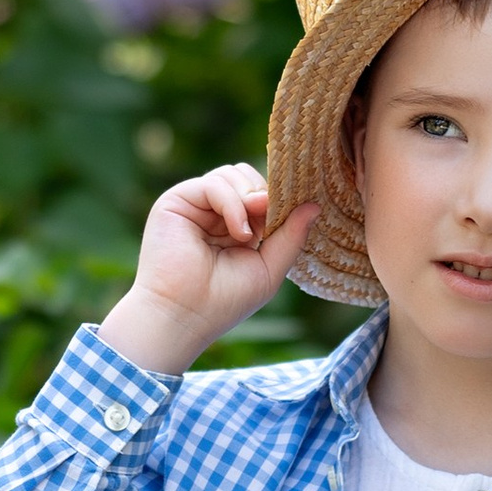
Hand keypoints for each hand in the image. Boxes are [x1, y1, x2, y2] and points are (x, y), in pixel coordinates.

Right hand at [97, 165, 318, 376]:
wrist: (183, 316)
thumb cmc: (224, 302)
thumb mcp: (268, 268)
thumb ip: (291, 237)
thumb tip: (314, 205)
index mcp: (233, 227)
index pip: (259, 192)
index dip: (276, 199)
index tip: (289, 215)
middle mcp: (212, 213)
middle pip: (246, 176)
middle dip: (264, 196)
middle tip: (267, 226)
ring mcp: (194, 205)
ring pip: (231, 174)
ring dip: (248, 201)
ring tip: (248, 236)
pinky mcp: (176, 201)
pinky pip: (215, 184)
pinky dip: (233, 205)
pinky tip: (239, 233)